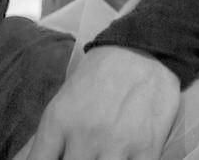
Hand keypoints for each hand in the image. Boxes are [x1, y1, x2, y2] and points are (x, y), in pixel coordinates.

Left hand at [15, 45, 179, 159]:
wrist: (145, 48)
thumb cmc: (101, 74)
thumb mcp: (64, 100)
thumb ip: (51, 138)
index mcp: (59, 122)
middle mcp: (85, 136)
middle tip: (84, 153)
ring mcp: (116, 144)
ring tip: (103, 155)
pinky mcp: (147, 148)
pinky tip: (124, 158)